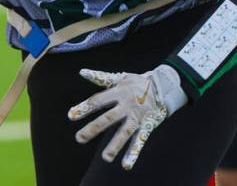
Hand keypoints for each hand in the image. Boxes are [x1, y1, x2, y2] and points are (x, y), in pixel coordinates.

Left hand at [67, 64, 186, 169]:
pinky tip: (126, 165)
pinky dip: (134, 153)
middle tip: (79, 139)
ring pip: (125, 132)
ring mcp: (137, 117)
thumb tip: (81, 71)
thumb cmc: (137, 82)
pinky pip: (140, 141)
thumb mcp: (119, 78)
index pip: (98, 101)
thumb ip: (100, 77)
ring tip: (105, 158)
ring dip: (115, 145)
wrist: (165, 86)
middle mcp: (126, 105)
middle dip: (93, 129)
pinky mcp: (147, 126)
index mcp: (118, 92)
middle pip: (108, 118)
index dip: (85, 108)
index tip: (71, 116)